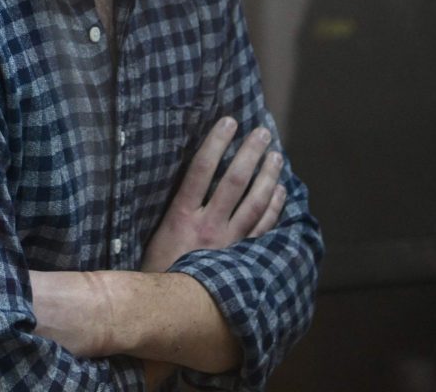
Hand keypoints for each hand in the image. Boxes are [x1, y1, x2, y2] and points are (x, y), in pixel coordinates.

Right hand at [140, 116, 284, 272]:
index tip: (228, 122)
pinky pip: (263, 228)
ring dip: (267, 176)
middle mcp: (208, 226)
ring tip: (276, 155)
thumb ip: (172, 211)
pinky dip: (274, 207)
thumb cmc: (155, 273)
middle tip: (262, 132)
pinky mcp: (241, 258)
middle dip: (249, 153)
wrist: (167, 313)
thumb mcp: (154, 236)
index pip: (201, 170)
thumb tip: (183, 181)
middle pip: (234, 181)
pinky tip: (281, 191)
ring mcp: (228, 243)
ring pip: (254, 202)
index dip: (216, 143)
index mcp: (181, 217)